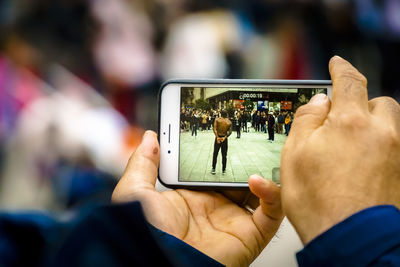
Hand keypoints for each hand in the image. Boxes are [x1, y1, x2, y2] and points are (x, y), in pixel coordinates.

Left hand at [112, 131, 282, 266]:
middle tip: (252, 139)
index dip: (221, 151)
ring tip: (265, 152)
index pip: (213, 169)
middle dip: (248, 159)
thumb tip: (150, 137)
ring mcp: (234, 221)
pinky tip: (257, 179)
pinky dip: (272, 193)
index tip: (226, 131)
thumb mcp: (136, 191)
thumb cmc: (144, 233)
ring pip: (261, 193)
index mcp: (192, 197)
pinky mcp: (250, 234)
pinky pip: (271, 212)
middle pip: (240, 179)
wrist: (158, 262)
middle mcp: (215, 209)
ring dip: (266, 173)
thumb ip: (144, 162)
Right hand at [281, 56, 399, 243]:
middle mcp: (381, 133)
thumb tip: (319, 102)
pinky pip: (394, 147)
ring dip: (373, 125)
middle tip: (341, 121)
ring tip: (353, 145)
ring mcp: (396, 154)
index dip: (341, 68)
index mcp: (351, 123)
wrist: (350, 238)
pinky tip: (362, 165)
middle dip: (361, 105)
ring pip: (391, 124)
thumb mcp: (295, 154)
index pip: (349, 82)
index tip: (337, 62)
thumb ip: (307, 120)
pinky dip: (380, 146)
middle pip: (378, 102)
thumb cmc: (319, 200)